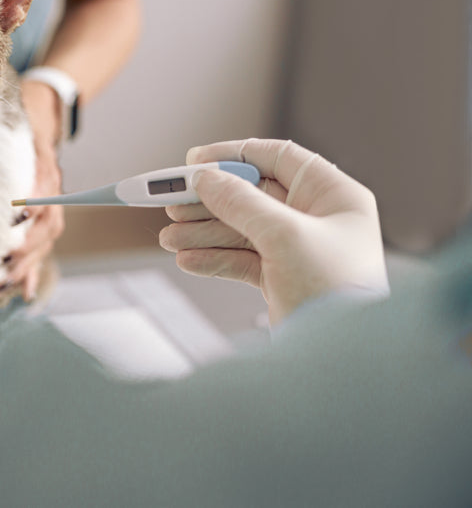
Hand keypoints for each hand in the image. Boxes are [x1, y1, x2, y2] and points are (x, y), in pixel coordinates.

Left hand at [9, 81, 66, 299]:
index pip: (41, 201)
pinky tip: (26, 291)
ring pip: (45, 241)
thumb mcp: (13, 135)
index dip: (28, 219)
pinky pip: (41, 247)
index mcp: (43, 173)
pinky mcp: (42, 217)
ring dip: (29, 264)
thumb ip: (5, 153)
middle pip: (46, 228)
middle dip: (27, 251)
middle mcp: (50, 192)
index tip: (13, 236)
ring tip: (8, 282)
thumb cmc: (18, 126)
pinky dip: (34, 270)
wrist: (40, 116)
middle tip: (6, 267)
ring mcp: (50, 206)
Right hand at [158, 139, 387, 324]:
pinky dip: (212, 259)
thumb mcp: (285, 237)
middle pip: (250, 195)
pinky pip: (240, 260)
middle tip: (171, 205)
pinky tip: (187, 262)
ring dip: (202, 233)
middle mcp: (317, 219)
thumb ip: (241, 202)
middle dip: (208, 202)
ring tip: (169, 239)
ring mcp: (298, 250)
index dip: (234, 155)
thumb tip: (205, 178)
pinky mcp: (282, 279)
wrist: (345, 361)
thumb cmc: (338, 294)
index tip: (194, 162)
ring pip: (240, 229)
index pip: (277, 157)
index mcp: (334, 196)